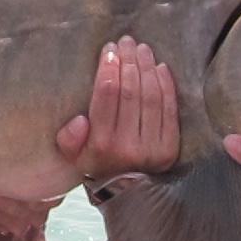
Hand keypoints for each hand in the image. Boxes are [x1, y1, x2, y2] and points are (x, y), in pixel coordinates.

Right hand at [56, 36, 179, 180]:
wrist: (129, 198)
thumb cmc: (97, 168)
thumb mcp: (73, 158)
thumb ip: (69, 139)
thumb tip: (80, 119)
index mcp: (100, 144)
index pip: (107, 96)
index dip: (109, 68)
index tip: (109, 49)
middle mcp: (127, 145)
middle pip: (130, 92)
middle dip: (128, 62)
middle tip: (126, 41)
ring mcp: (152, 147)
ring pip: (151, 98)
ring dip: (147, 68)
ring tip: (143, 49)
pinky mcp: (170, 148)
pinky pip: (170, 111)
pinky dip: (167, 86)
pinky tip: (160, 68)